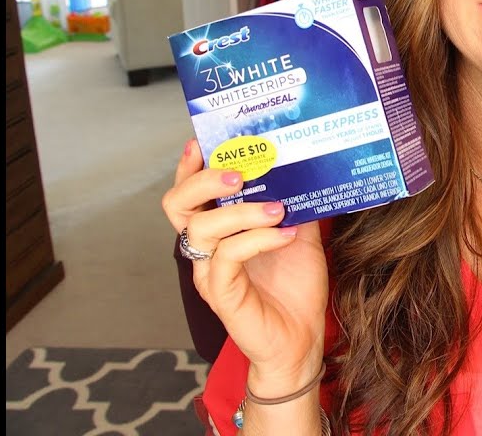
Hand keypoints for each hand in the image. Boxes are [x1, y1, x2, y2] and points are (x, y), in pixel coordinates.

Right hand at [162, 139, 328, 391]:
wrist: (302, 339)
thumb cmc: (295, 288)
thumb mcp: (300, 235)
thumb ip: (295, 204)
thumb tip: (304, 168)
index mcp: (218, 232)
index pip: (189, 194)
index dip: (189, 167)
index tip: (203, 142)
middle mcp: (206, 250)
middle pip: (177, 205)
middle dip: (204, 180)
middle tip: (240, 172)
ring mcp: (210, 273)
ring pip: (201, 229)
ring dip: (240, 211)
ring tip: (277, 207)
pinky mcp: (223, 294)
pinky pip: (227, 257)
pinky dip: (257, 239)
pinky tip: (286, 234)